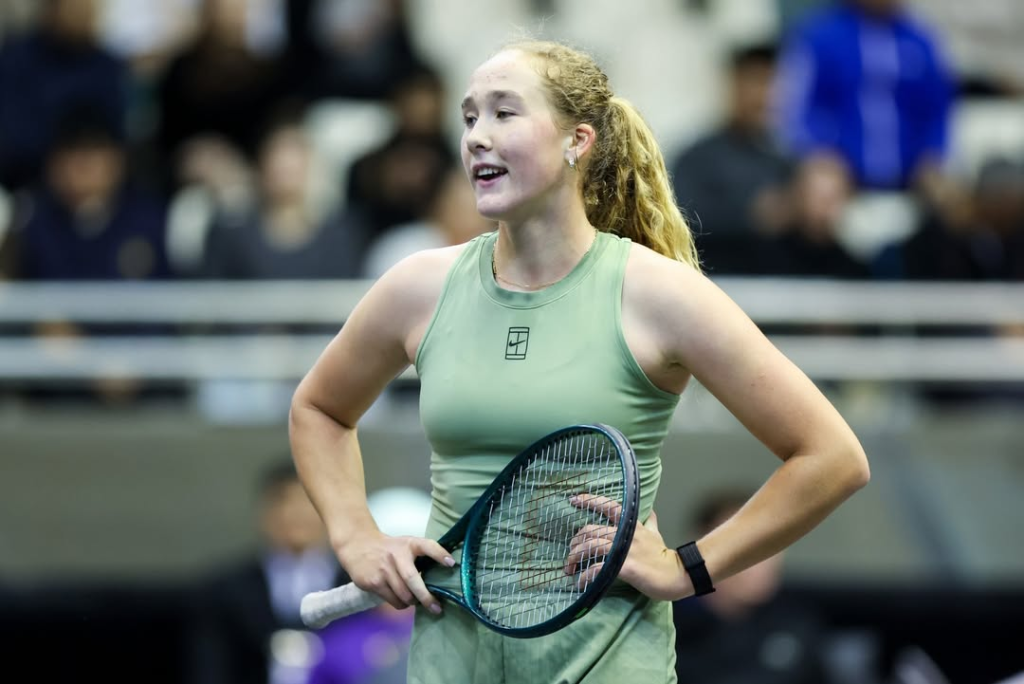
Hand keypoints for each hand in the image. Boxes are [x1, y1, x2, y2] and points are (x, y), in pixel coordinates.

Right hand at [337, 532, 454, 612]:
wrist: (358, 546)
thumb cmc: (389, 549)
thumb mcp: (405, 545)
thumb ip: (420, 556)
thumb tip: (441, 577)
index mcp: (409, 544)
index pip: (427, 546)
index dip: (440, 554)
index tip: (451, 564)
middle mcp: (396, 556)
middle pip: (412, 580)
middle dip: (426, 597)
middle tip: (436, 608)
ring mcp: (383, 570)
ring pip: (403, 595)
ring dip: (412, 602)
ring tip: (415, 601)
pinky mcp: (373, 582)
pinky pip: (392, 600)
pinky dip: (400, 604)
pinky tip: (401, 599)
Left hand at [564, 495, 689, 600]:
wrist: (679, 574)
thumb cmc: (665, 556)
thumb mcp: (657, 534)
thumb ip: (649, 523)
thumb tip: (650, 512)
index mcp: (632, 524)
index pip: (608, 505)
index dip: (589, 500)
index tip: (573, 500)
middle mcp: (626, 534)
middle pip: (591, 530)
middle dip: (575, 542)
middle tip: (570, 554)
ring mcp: (625, 550)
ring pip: (591, 547)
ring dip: (575, 557)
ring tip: (569, 568)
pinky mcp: (625, 568)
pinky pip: (598, 569)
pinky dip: (586, 576)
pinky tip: (581, 583)